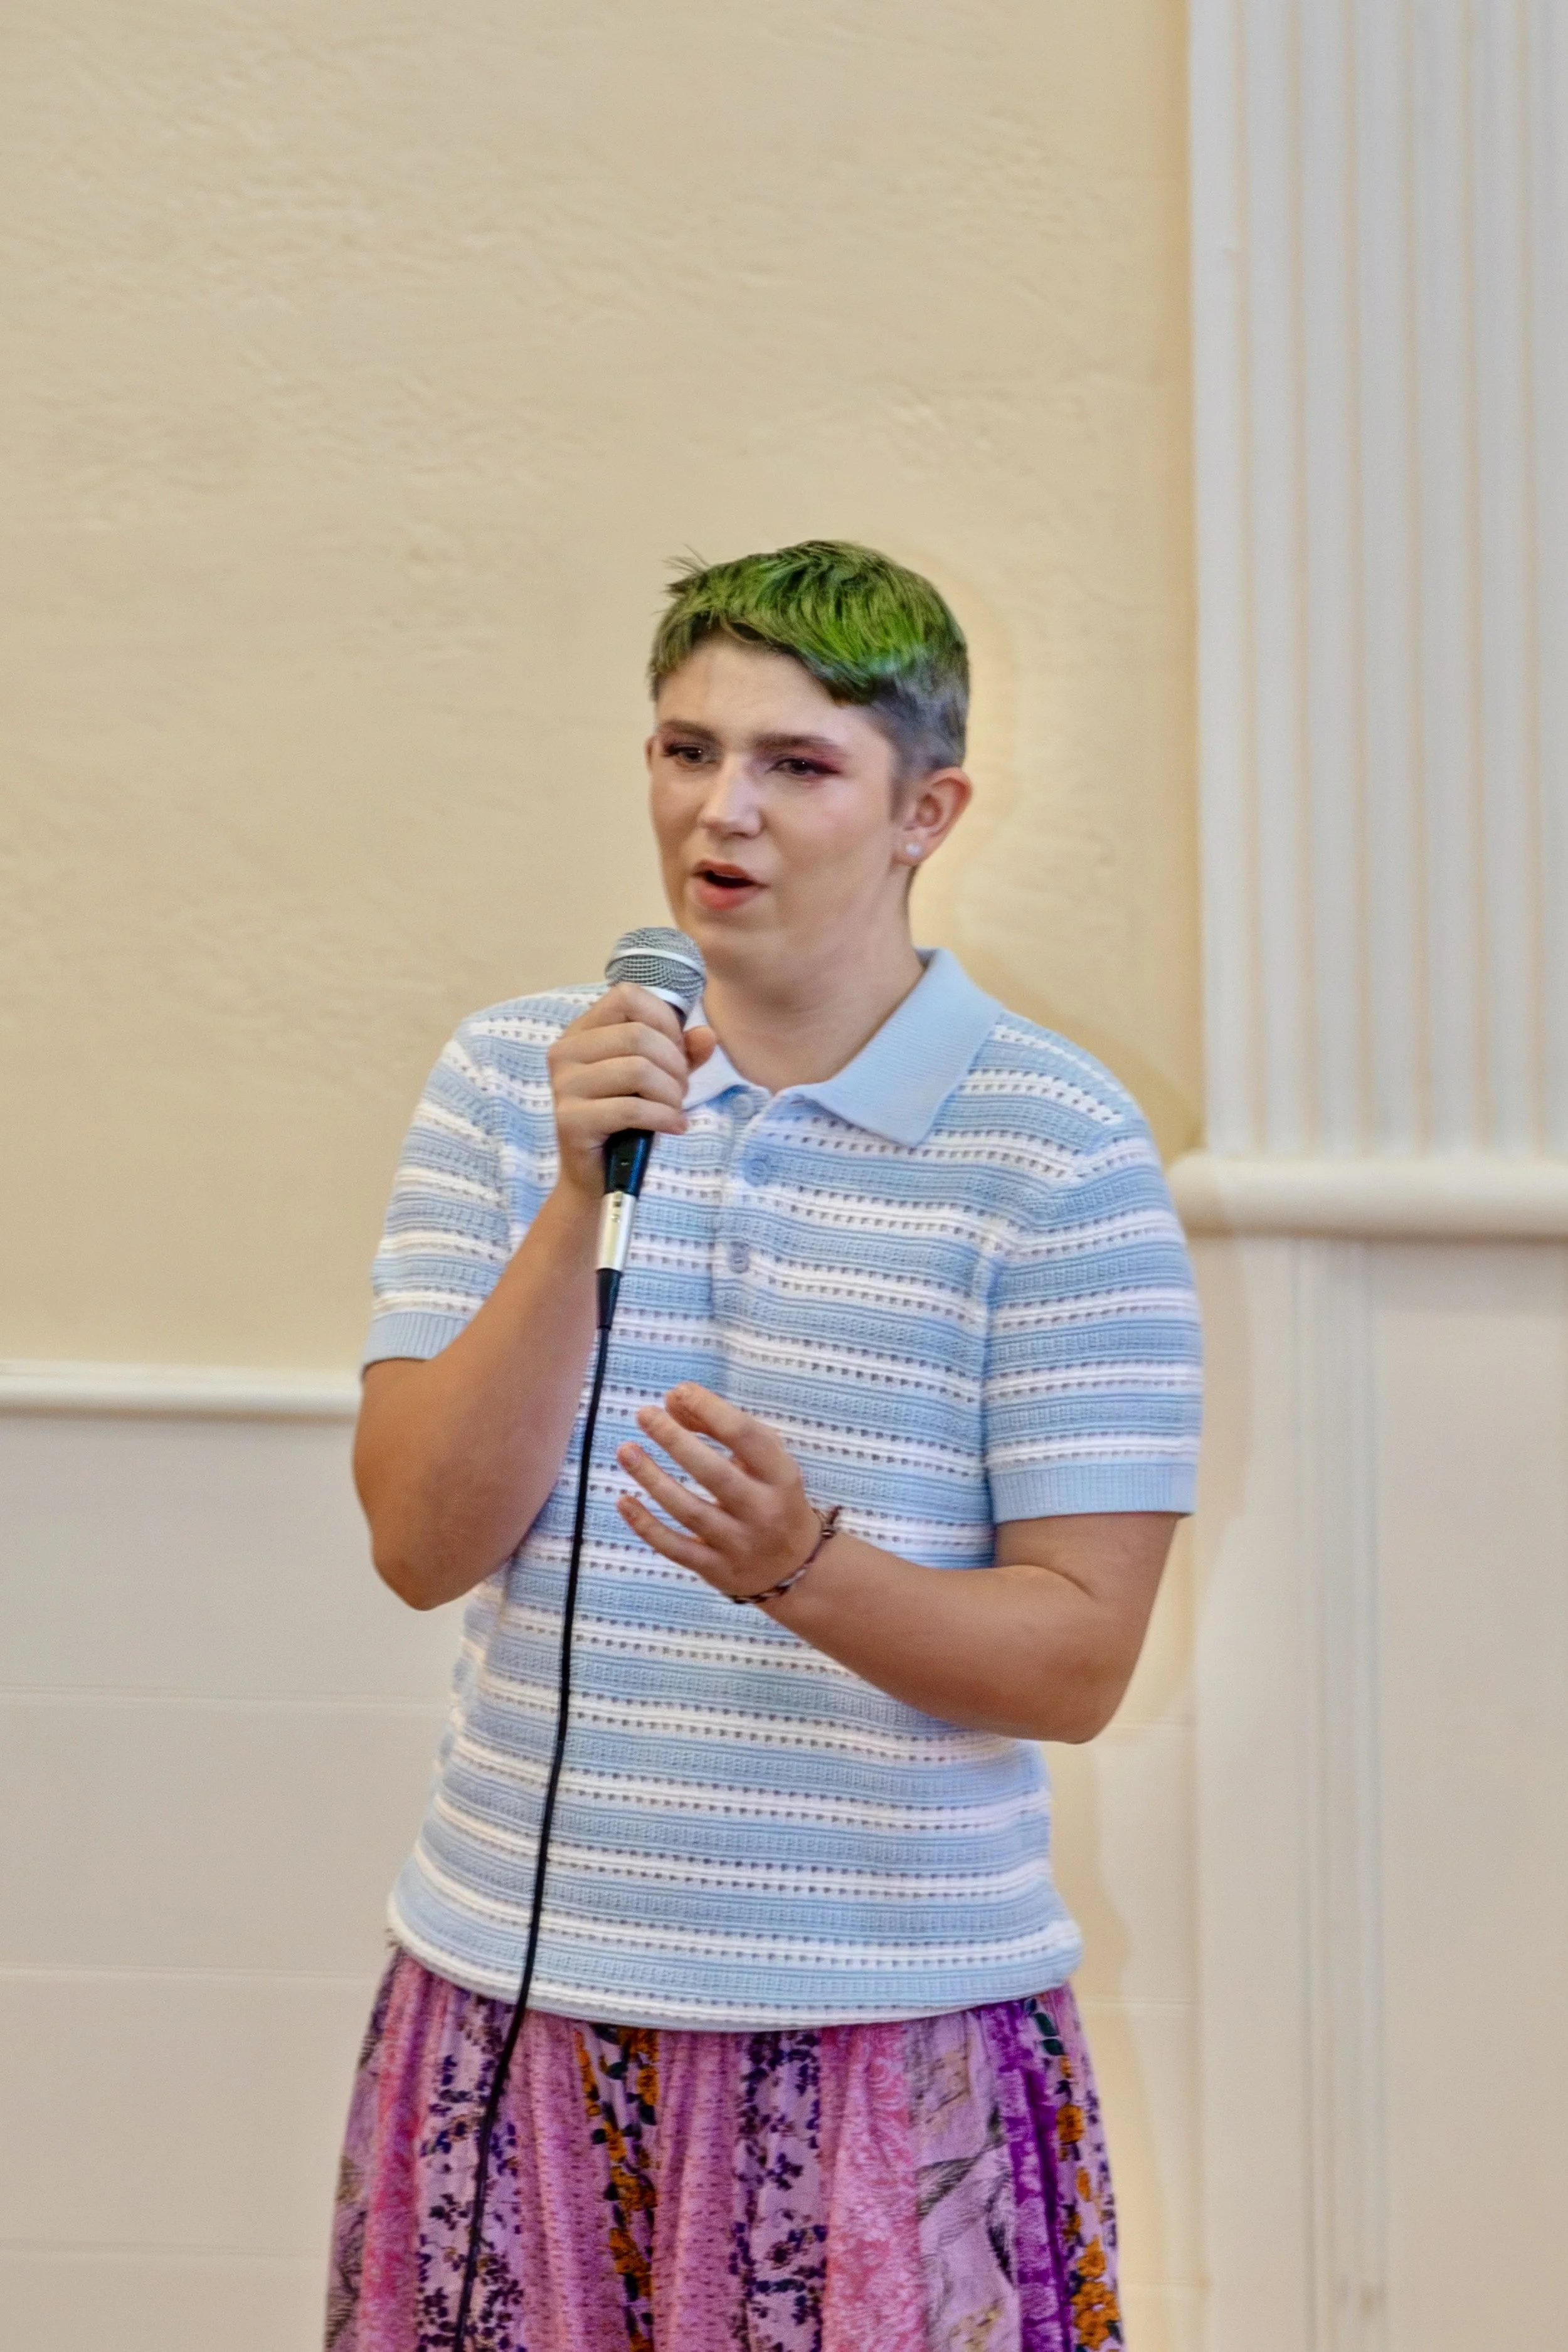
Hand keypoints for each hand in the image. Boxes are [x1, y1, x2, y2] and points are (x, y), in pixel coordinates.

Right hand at [546, 984, 714, 1199]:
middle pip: (637, 1035)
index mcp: (582, 1031)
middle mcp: (565, 1051)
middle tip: (680, 1090)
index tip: (676, 1052)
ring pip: (637, 1070)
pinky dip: (663, 1117)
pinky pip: (630, 1108)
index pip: (627, 996)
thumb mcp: (660, 1078)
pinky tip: (673, 1126)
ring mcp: (564, 1085)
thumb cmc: (628, 1120)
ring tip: (674, 1109)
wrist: (600, 1175)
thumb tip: (707, 1035)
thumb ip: (683, 1052)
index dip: (664, 1021)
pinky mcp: (570, 1119)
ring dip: (671, 1093)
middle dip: (674, 1064)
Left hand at [616, 1384, 822, 1600]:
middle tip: (644, 1415)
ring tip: (626, 1450)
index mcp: (780, 1476)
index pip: (745, 1437)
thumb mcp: (762, 1460)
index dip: (710, 1409)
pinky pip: (675, 1548)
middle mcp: (763, 1511)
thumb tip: (673, 1400)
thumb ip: (720, 1427)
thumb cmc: (770, 1496)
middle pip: (714, 1473)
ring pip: (690, 1510)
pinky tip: (623, 1501)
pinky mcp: (716, 1570)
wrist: (794, 1566)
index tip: (678, 1391)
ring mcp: (739, 1544)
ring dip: (653, 1478)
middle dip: (675, 1440)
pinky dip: (646, 1525)